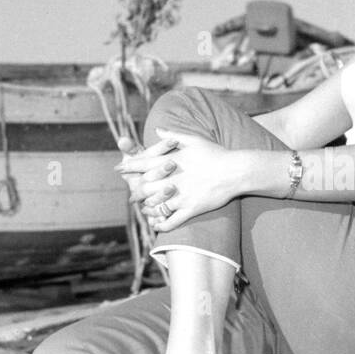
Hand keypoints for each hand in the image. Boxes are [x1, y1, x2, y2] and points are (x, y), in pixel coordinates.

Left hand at [115, 129, 239, 229]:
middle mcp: (173, 179)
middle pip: (145, 187)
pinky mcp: (191, 209)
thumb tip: (158, 128)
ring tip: (143, 210)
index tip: (119, 169)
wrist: (235, 170)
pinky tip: (157, 225)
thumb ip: (173, 135)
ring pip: (156, 205)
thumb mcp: (194, 140)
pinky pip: (171, 220)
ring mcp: (181, 195)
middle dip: (136, 191)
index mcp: (172, 161)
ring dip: (148, 208)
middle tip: (131, 196)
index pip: (143, 164)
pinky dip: (161, 224)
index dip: (129, 167)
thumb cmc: (216, 153)